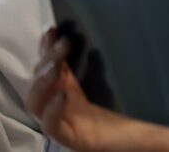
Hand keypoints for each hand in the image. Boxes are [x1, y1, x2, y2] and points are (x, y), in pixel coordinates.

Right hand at [26, 28, 142, 151]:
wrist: (131, 141)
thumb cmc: (119, 113)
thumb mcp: (107, 84)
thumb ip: (101, 65)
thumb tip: (109, 30)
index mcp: (66, 90)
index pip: (48, 67)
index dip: (46, 48)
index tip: (52, 28)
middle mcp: (58, 105)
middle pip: (38, 83)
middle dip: (46, 60)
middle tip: (62, 42)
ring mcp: (62, 122)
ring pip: (36, 104)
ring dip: (43, 82)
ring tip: (56, 66)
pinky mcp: (70, 139)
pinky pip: (51, 127)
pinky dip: (52, 110)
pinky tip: (62, 95)